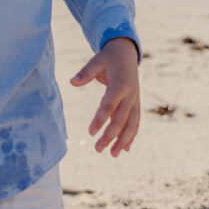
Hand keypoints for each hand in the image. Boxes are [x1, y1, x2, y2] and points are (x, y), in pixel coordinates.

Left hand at [70, 37, 139, 156]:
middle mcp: (130, 95)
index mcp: (120, 85)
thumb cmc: (108, 58)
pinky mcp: (136, 104)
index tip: (90, 132)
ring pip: (131, 124)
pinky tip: (126, 149)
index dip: (100, 119)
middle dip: (110, 136)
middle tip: (97, 149)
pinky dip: (132, 136)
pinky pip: (136, 122)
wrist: (126, 53)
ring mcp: (135, 101)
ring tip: (114, 155)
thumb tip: (72, 82)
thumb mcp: (96, 60)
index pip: (109, 106)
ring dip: (123, 141)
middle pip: (121, 120)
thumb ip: (85, 72)